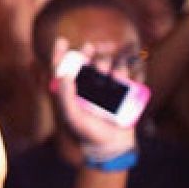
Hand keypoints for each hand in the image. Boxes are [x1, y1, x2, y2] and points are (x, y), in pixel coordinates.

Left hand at [48, 38, 137, 158]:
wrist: (110, 146)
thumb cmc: (86, 133)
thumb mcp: (72, 117)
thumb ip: (65, 97)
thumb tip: (63, 75)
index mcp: (72, 89)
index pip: (64, 67)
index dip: (60, 53)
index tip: (62, 41)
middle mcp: (88, 85)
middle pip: (90, 60)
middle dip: (93, 52)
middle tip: (95, 49)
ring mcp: (107, 87)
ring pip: (110, 64)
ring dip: (111, 63)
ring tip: (113, 76)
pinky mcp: (123, 91)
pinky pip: (127, 74)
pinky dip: (128, 70)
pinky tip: (127, 76)